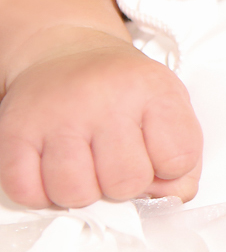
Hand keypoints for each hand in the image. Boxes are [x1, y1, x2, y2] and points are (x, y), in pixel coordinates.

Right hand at [0, 30, 201, 207]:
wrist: (66, 53)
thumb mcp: (171, 109)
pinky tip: (55, 171)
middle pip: (126, 183)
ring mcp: (57, 115)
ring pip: (76, 193)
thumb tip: (170, 198)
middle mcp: (104, 100)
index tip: (158, 154)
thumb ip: (183, 161)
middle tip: (117, 160)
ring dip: (84, 192)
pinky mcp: (14, 131)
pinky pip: (26, 191)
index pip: (177, 160)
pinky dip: (42, 194)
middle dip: (125, 185)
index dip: (169, 169)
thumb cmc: (123, 89)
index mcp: (153, 91)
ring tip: (87, 166)